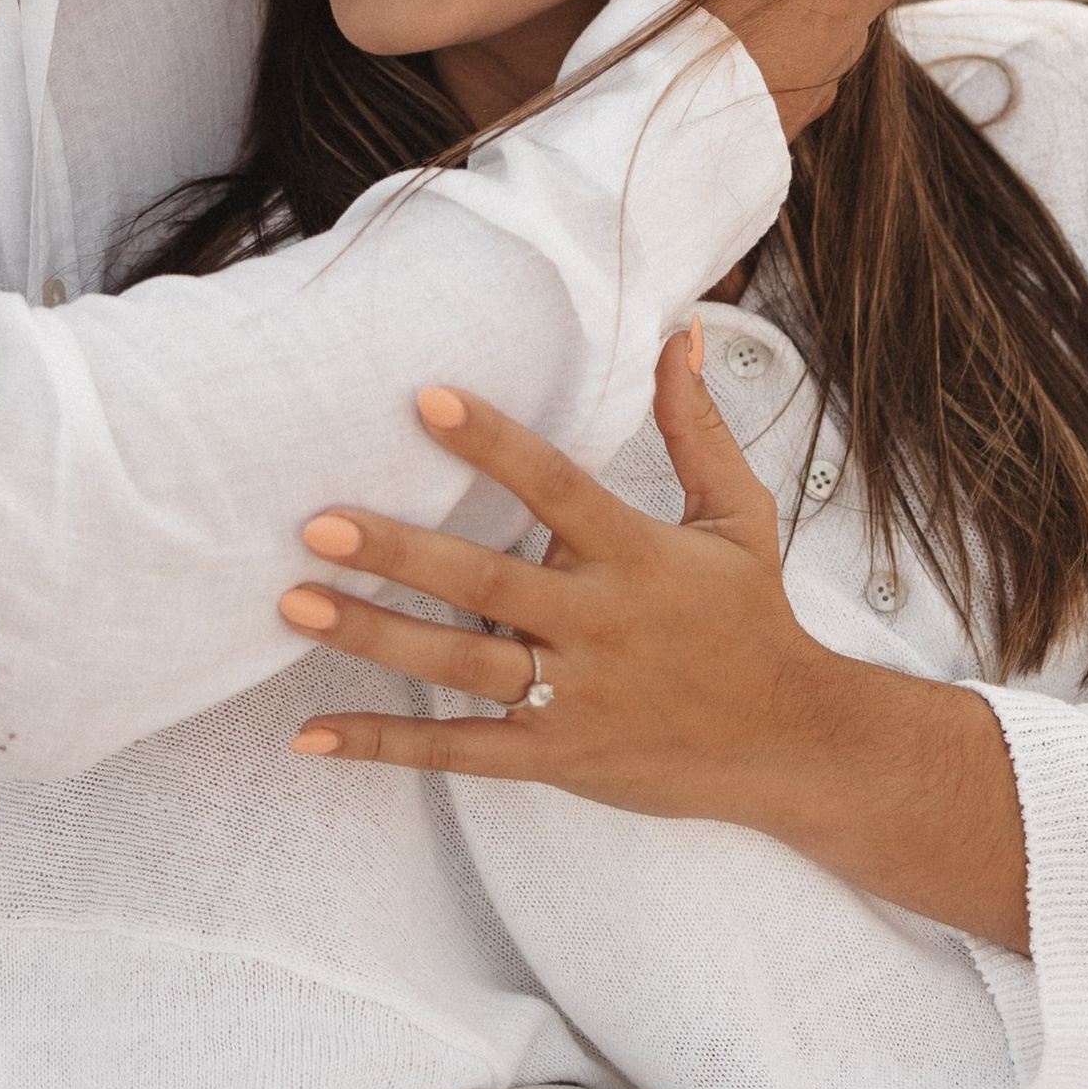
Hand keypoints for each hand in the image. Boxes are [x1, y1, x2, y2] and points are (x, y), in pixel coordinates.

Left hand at [278, 346, 1028, 947]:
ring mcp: (575, 698)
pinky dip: (386, 744)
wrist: (793, 744)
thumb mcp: (738, 517)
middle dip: (400, 552)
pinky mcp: (557, 757)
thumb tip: (679, 331)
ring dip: (374, 636)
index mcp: (637, 557)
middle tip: (317, 522)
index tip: (424, 400)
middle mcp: (599, 626)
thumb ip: (696, 427)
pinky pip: (460, 750)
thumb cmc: (754, 619)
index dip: (493, 444)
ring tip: (295, 603)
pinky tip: (311, 735)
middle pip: (486, 584)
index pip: (557, 489)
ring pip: (460, 665)